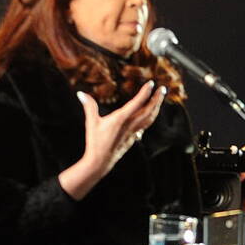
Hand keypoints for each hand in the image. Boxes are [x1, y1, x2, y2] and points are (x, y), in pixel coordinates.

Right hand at [59, 82, 165, 200]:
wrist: (101, 161)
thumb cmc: (95, 141)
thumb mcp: (91, 122)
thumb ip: (89, 106)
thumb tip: (80, 93)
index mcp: (121, 119)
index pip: (137, 103)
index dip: (145, 92)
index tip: (152, 83)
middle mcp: (130, 125)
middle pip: (149, 111)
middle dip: (157, 99)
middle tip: (163, 88)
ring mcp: (134, 132)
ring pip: (150, 119)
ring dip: (156, 108)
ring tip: (160, 98)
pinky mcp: (134, 138)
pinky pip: (146, 126)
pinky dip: (151, 117)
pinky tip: (151, 114)